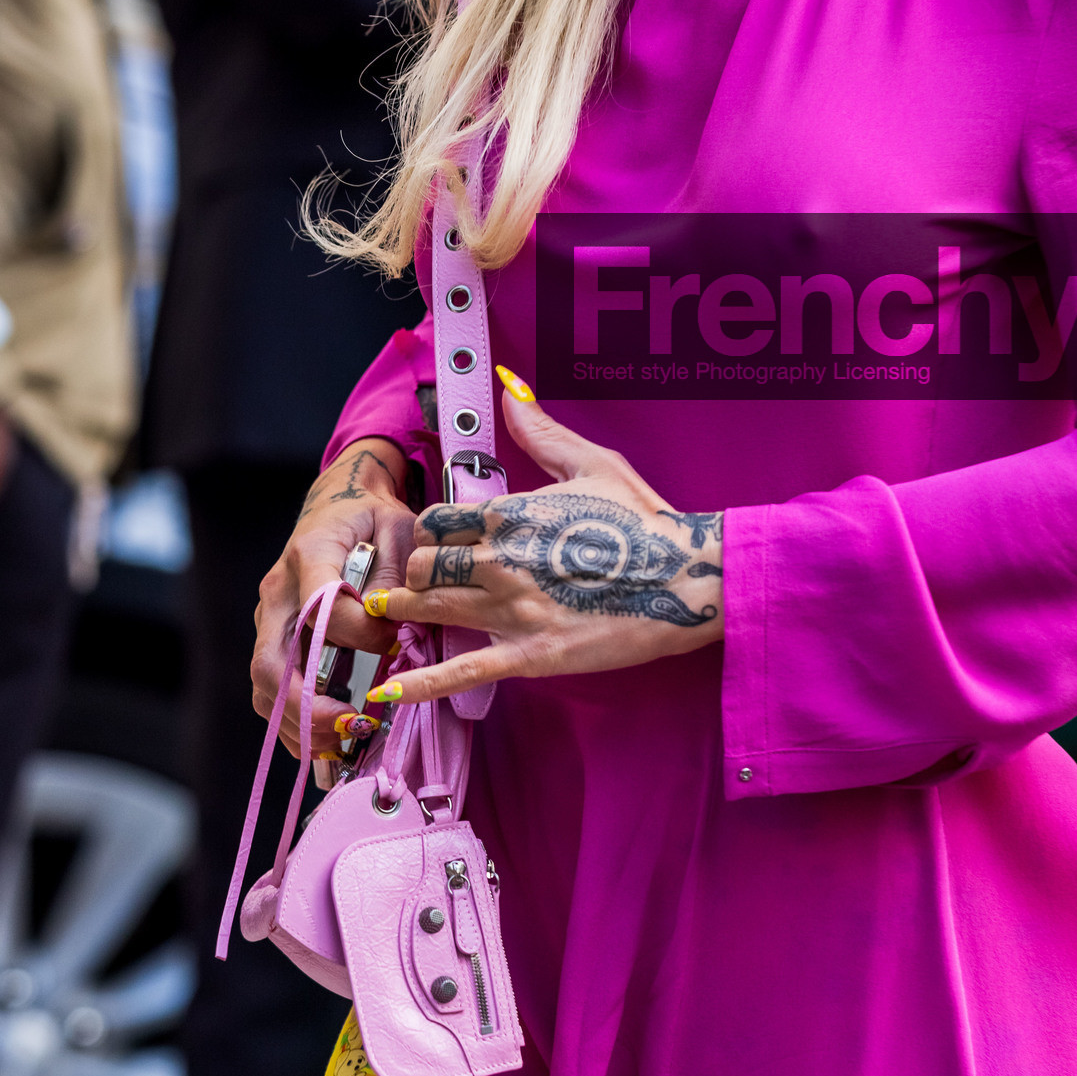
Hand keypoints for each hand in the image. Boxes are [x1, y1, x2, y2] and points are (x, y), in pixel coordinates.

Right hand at [252, 437, 420, 756]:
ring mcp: (271, 618)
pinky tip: (328, 745)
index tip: (396, 642)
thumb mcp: (398, 526)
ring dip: (299, 723)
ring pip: (265, 685)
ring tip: (343, 744)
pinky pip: (272, 690)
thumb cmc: (372, 516)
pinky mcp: (276, 638)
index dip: (361, 634)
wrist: (339, 505)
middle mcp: (279, 592)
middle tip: (350, 726)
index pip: (322, 609)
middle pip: (271, 662)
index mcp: (310, 556)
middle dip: (307, 705)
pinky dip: (295, 723)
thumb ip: (399, 571)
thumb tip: (391, 622)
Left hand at [360, 391, 722, 711]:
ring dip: (405, 613)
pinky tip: (388, 689)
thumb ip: (541, 430)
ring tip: (391, 616)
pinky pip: (461, 670)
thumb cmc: (644, 521)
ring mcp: (511, 609)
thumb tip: (509, 387)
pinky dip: (420, 682)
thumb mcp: (593, 463)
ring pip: (427, 608)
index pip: (434, 522)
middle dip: (415, 573)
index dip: (428, 534)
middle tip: (421, 582)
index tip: (436, 544)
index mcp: (510, 514)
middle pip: (421, 566)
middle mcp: (500, 559)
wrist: (688, 579)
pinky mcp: (529, 654)